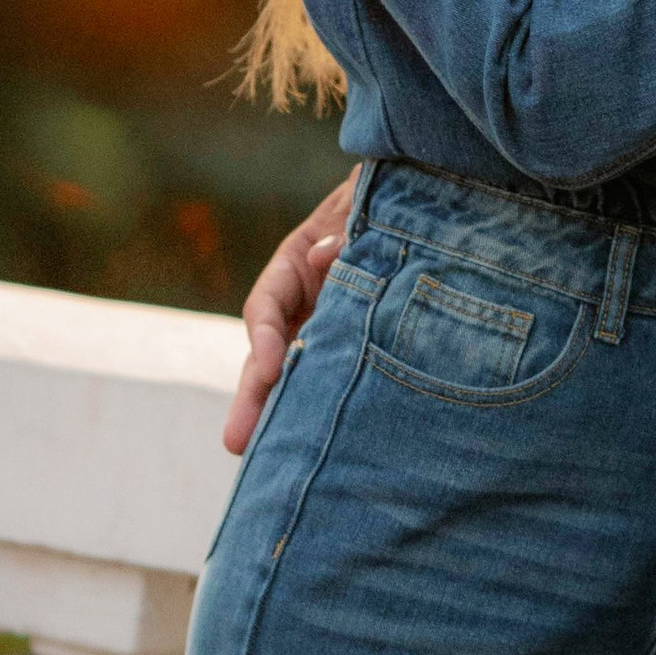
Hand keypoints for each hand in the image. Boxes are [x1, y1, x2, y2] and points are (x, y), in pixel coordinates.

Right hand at [220, 173, 356, 454]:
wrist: (419, 200)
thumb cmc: (383, 197)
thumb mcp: (363, 202)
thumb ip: (347, 226)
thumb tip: (328, 258)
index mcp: (295, 264)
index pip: (267, 304)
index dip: (263, 337)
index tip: (266, 368)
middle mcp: (305, 303)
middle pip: (272, 353)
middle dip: (256, 397)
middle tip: (236, 442)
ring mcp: (329, 328)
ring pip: (301, 373)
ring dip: (285, 412)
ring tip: (268, 457)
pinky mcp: (360, 347)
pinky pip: (340, 377)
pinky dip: (328, 405)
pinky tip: (328, 444)